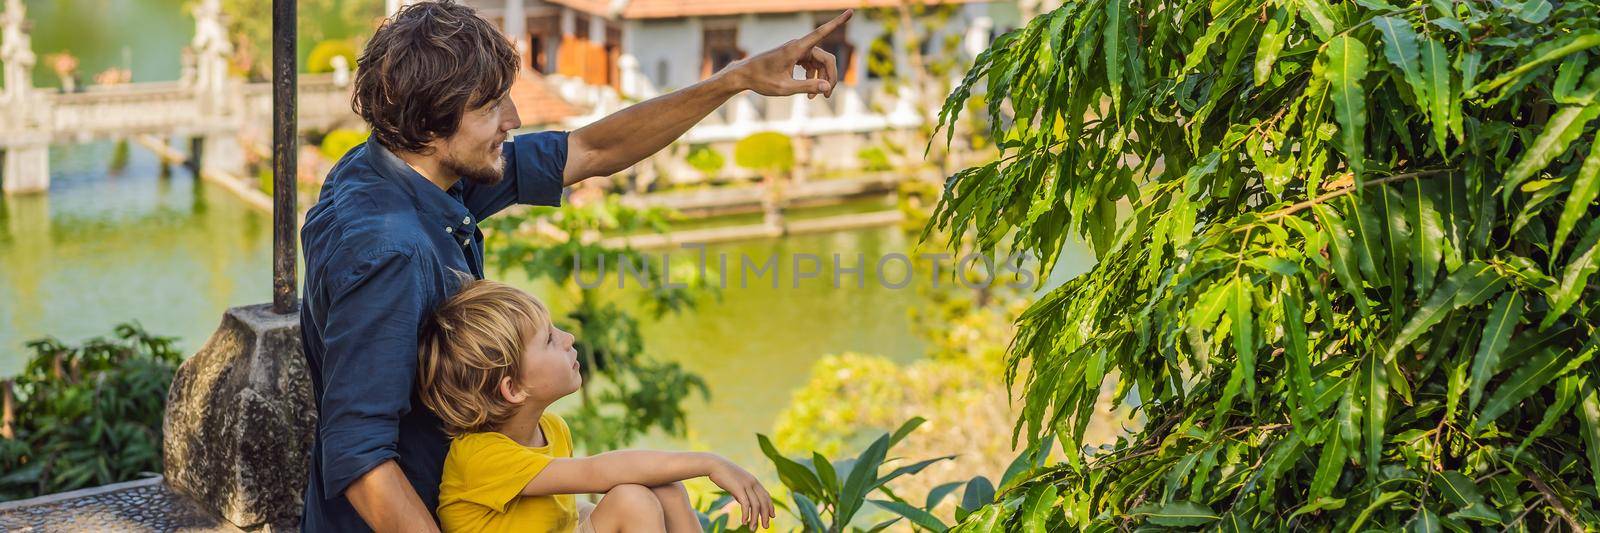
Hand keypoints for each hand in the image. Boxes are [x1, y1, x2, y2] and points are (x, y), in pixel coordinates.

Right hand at [707, 455, 774, 529]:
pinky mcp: (738, 488)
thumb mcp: (736, 483)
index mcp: (754, 481)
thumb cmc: (723, 474)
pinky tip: (744, 522)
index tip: (772, 516)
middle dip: (765, 515)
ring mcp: (746, 485)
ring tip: (752, 528)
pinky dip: (746, 514)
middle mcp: (753, 483)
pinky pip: (745, 504)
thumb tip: (743, 502)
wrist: (714, 464)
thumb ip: (742, 492)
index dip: (770, 506)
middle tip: (765, 526)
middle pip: (764, 502)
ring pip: (756, 505)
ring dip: (755, 518)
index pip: (766, 496)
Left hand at [725, 10, 852, 99]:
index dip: (838, 22)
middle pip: (826, 59)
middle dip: (830, 77)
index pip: (822, 32)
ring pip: (820, 63)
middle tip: (827, 97)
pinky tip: (808, 91)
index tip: (851, 11)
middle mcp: (799, 46)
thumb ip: (807, 87)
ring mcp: (797, 50)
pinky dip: (813, 77)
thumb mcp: (785, 88)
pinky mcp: (795, 56)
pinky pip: (812, 65)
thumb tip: (828, 87)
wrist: (744, 75)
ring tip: (815, 98)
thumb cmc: (761, 80)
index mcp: (797, 48)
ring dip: (821, 80)